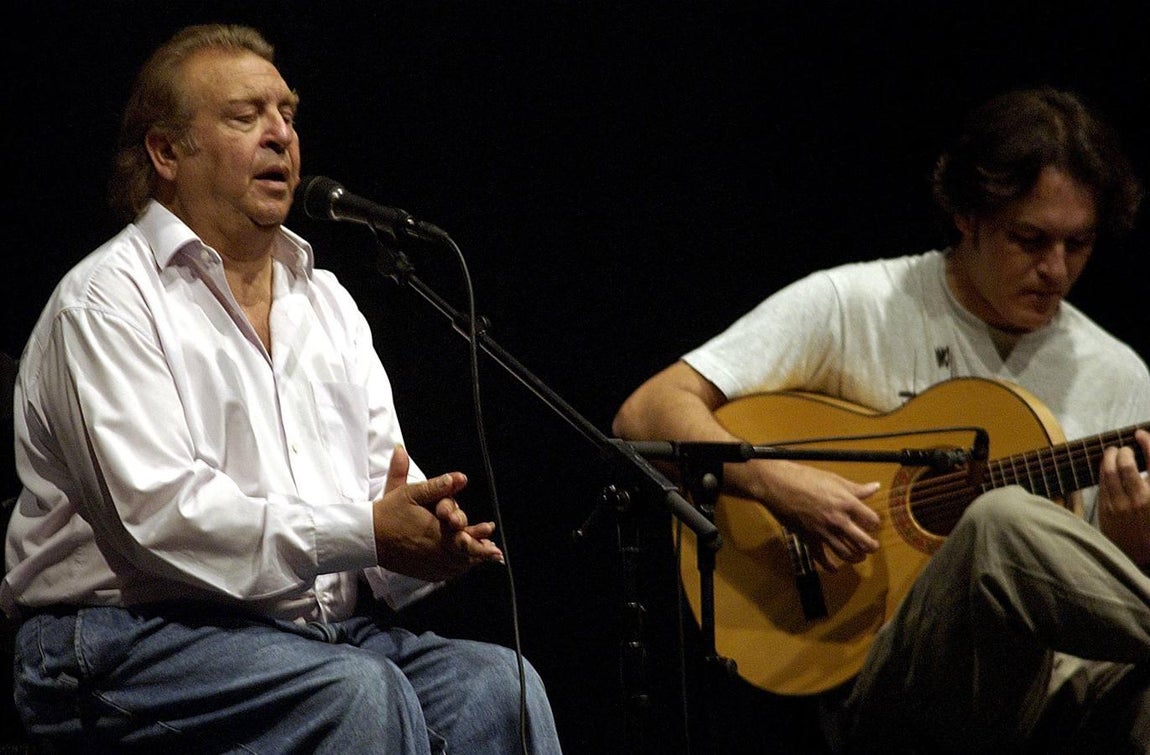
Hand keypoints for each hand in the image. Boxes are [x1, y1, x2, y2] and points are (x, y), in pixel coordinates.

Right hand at [372, 446, 503, 581]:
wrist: (367, 536)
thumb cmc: (389, 512)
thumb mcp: (411, 492)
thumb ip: (437, 485)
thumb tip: (460, 477)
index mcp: (435, 532)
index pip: (464, 541)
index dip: (480, 543)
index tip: (494, 546)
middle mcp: (434, 552)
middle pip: (464, 557)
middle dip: (480, 554)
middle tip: (495, 553)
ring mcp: (427, 564)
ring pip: (456, 567)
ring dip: (470, 562)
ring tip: (484, 558)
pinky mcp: (420, 571)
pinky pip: (443, 574)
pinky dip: (455, 570)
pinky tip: (462, 565)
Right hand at [748, 460, 881, 568]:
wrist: (779, 485)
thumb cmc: (806, 478)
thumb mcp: (834, 479)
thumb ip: (856, 488)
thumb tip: (874, 487)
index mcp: (847, 503)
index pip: (871, 520)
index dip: (874, 523)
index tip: (872, 523)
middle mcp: (839, 520)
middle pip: (863, 541)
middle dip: (871, 546)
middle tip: (872, 546)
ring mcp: (824, 532)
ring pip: (846, 553)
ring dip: (856, 557)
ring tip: (860, 557)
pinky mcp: (810, 538)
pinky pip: (821, 558)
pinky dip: (829, 567)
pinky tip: (835, 569)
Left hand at [1098, 428, 1149, 565]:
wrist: (1144, 560)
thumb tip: (1146, 464)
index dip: (1147, 442)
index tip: (1140, 433)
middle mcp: (1142, 499)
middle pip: (1126, 463)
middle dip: (1124, 450)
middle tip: (1125, 448)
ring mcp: (1122, 506)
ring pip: (1109, 471)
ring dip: (1109, 457)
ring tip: (1113, 452)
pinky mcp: (1107, 512)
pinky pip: (1102, 484)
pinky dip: (1103, 471)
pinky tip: (1106, 468)